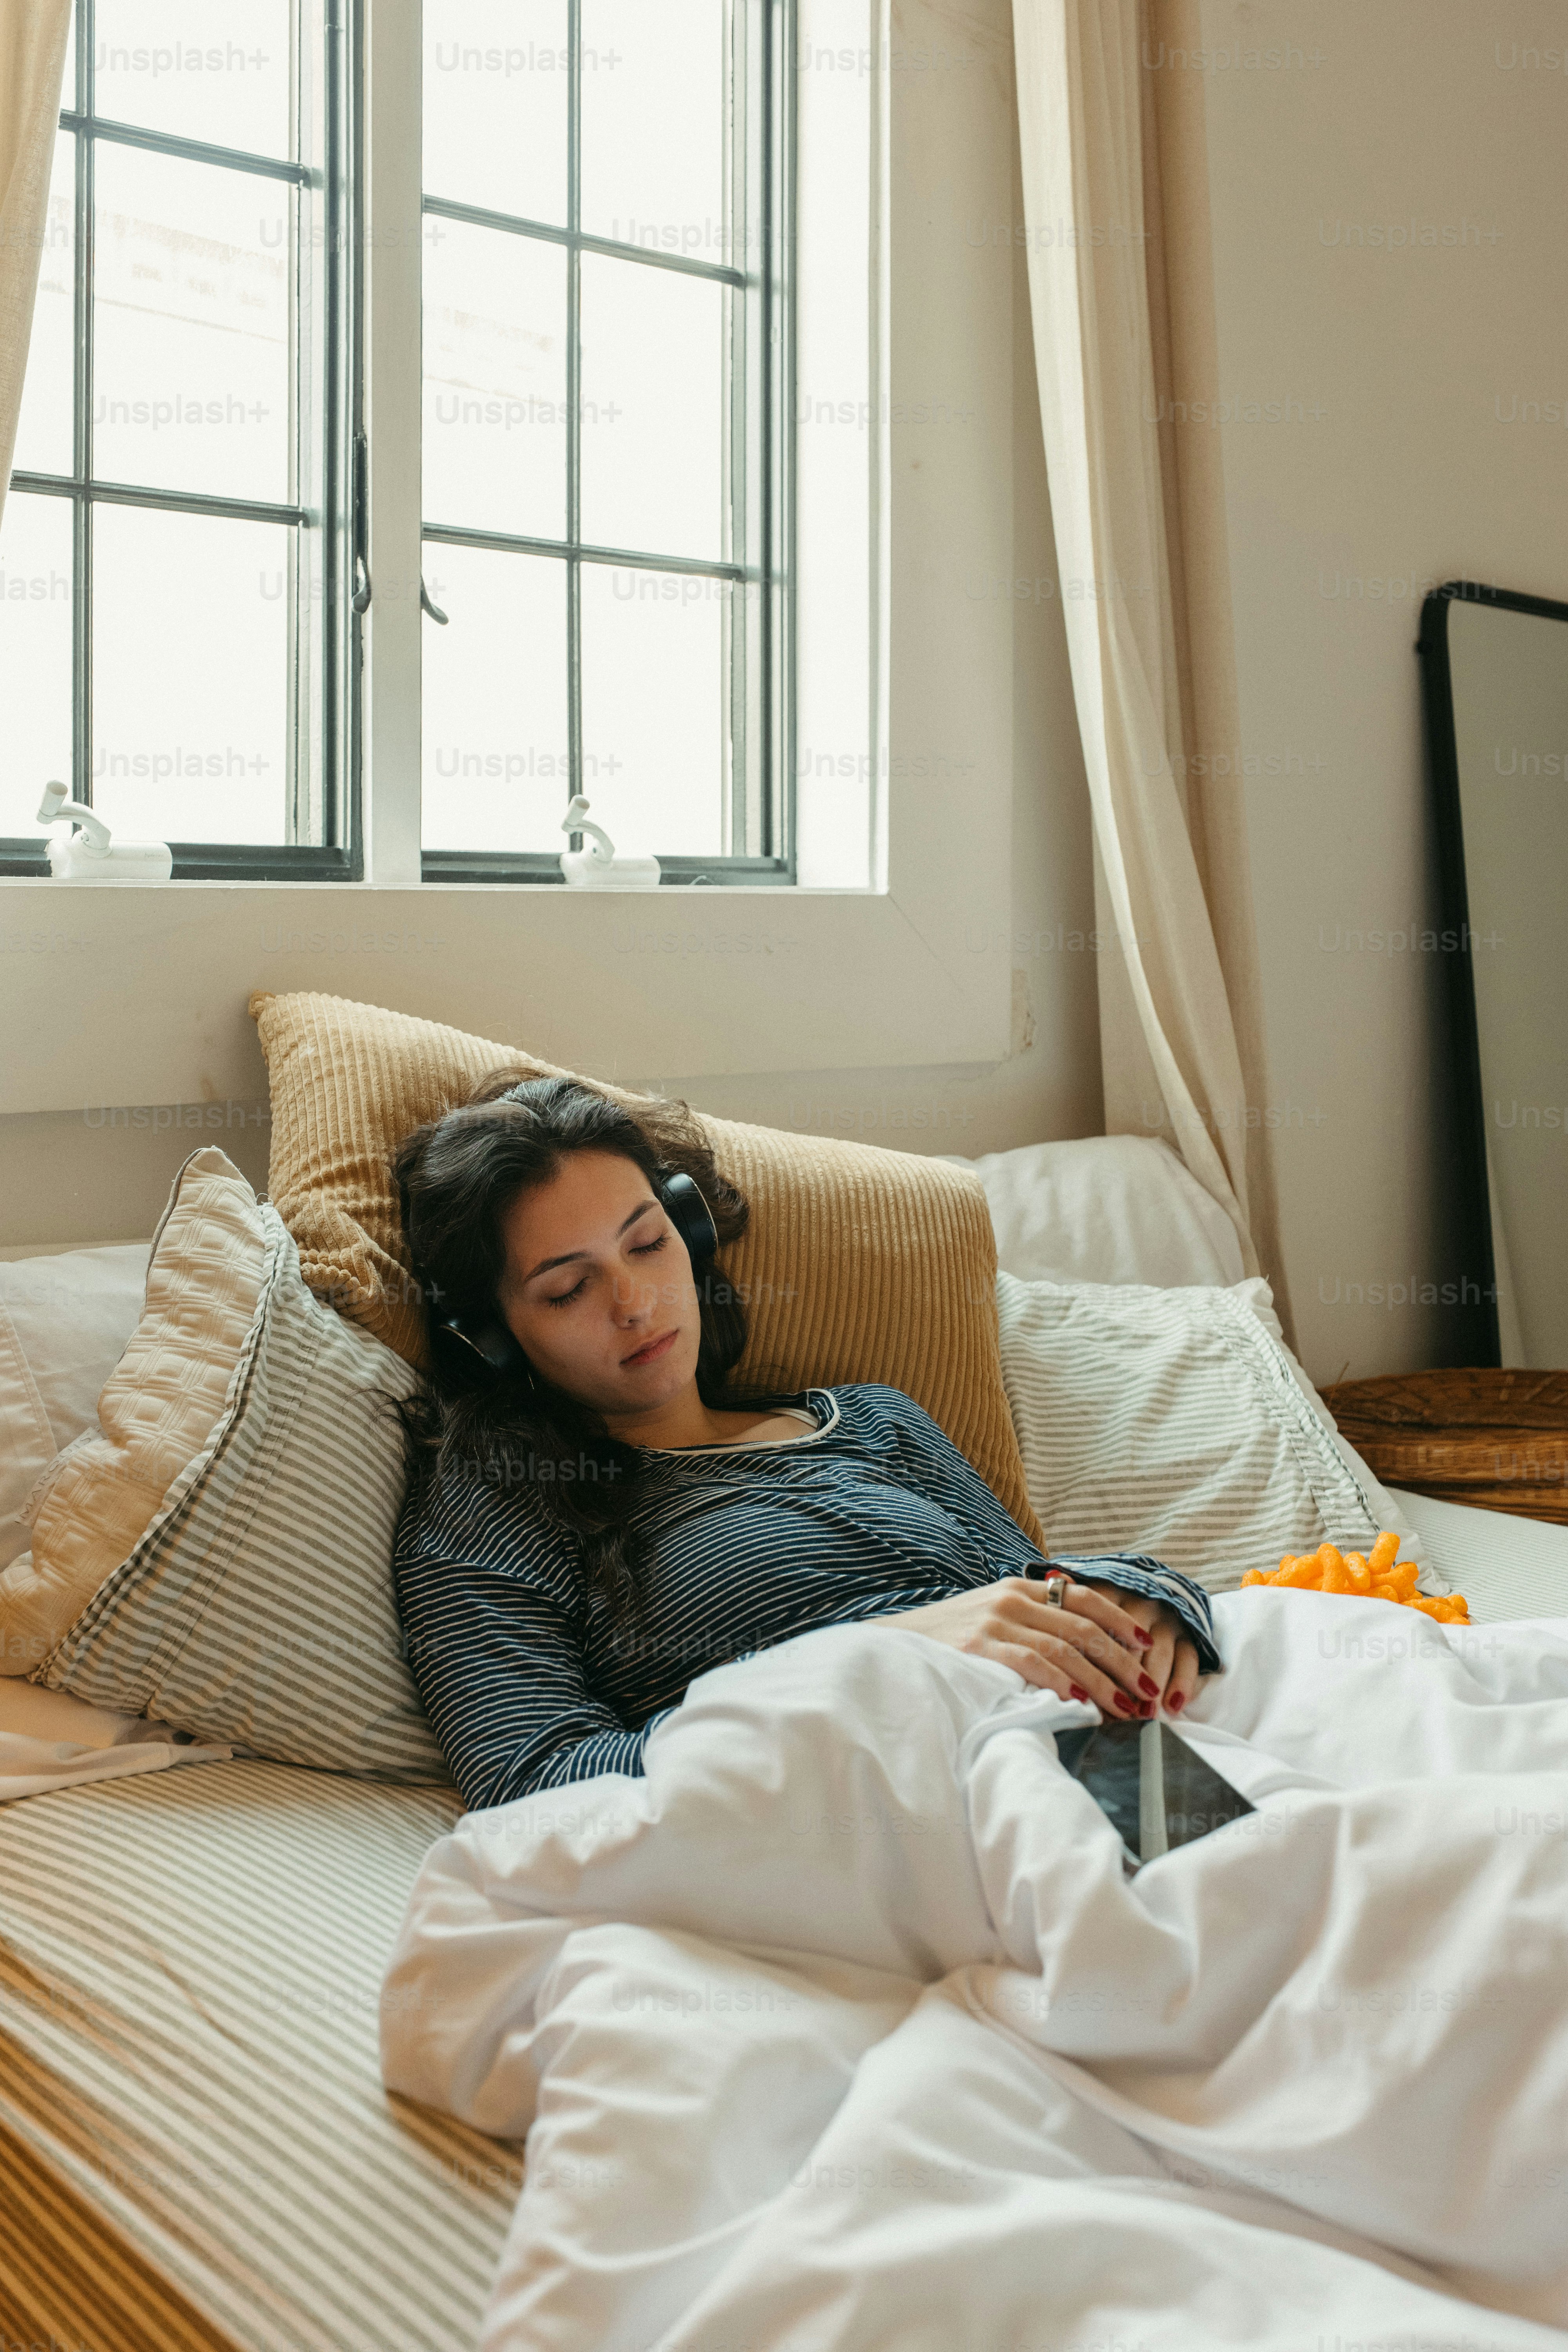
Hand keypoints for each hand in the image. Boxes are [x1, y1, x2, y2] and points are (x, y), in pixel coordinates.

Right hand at [883, 1576, 1162, 1719]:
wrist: (895, 1644)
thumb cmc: (951, 1638)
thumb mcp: (994, 1616)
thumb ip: (1033, 1620)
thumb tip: (1084, 1645)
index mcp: (1019, 1587)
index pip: (1083, 1597)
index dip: (1120, 1621)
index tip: (1148, 1646)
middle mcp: (1011, 1598)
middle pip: (1083, 1628)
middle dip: (1122, 1662)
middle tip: (1148, 1691)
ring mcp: (995, 1620)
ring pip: (1065, 1649)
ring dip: (1102, 1681)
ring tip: (1126, 1707)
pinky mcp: (979, 1646)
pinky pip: (1031, 1662)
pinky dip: (1061, 1681)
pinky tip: (1081, 1701)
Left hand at [1077, 1580, 1202, 1715]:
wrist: (1143, 1594)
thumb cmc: (1097, 1609)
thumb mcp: (1079, 1599)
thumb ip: (1065, 1602)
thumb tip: (1053, 1591)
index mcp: (1109, 1592)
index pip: (1101, 1627)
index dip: (1093, 1661)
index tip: (1085, 1691)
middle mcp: (1140, 1600)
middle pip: (1131, 1643)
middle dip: (1125, 1679)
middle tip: (1119, 1709)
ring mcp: (1166, 1615)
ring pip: (1161, 1650)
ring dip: (1154, 1684)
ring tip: (1145, 1714)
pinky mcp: (1187, 1630)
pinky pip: (1189, 1655)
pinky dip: (1183, 1683)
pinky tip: (1174, 1706)